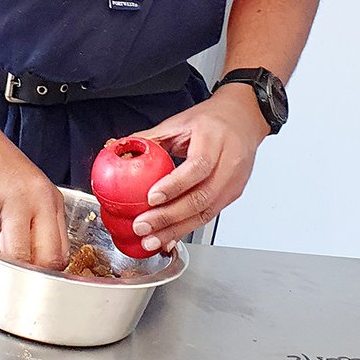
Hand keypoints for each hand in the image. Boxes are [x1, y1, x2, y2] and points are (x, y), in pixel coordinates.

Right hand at [0, 120, 68, 269]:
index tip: (32, 281)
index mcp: (51, 200)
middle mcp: (38, 201)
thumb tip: (31, 265)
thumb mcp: (25, 190)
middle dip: (29, 277)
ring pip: (16, 257)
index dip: (47, 273)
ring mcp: (13, 202)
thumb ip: (33, 222)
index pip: (62, 252)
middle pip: (46, 260)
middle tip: (11, 276)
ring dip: (0, 263)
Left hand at [131, 84, 268, 252]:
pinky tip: (168, 238)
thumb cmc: (211, 120)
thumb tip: (116, 147)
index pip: (198, 166)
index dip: (175, 185)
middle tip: (143, 226)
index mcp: (214, 138)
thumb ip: (149, 138)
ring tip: (151, 240)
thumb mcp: (179, 122)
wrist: (242, 119)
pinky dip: (186, 229)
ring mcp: (234, 181)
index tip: (151, 197)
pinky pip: (209, 216)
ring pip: (206, 212)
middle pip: (202, 196)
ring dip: (176, 229)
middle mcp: (229, 162)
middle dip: (169, 216)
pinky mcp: (233, 195)